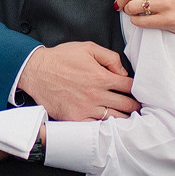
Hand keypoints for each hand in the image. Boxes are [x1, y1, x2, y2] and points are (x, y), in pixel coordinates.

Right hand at [17, 41, 137, 121]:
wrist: (36, 71)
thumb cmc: (61, 58)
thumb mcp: (88, 48)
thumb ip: (110, 57)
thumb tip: (123, 73)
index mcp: (101, 76)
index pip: (129, 87)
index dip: (137, 89)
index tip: (137, 92)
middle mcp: (96, 94)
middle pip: (126, 105)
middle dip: (134, 106)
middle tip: (138, 107)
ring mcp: (85, 108)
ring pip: (114, 119)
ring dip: (124, 118)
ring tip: (128, 117)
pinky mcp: (75, 118)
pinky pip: (96, 127)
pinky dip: (104, 126)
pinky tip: (108, 124)